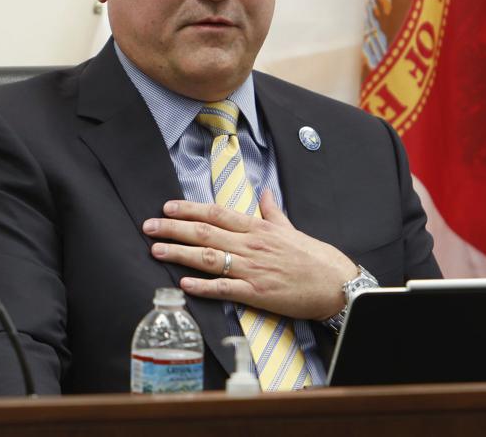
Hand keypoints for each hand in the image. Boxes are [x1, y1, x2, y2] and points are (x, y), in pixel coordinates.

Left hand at [142, 190, 359, 320]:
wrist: (336, 284)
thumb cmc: (315, 257)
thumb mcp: (291, 228)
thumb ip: (273, 211)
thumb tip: (265, 191)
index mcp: (259, 228)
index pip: (217, 214)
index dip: (190, 209)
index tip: (167, 207)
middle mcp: (252, 245)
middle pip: (205, 232)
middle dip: (174, 228)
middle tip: (148, 226)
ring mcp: (253, 269)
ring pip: (209, 258)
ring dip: (180, 253)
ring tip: (156, 250)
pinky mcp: (257, 294)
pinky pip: (225, 289)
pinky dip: (204, 286)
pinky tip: (185, 284)